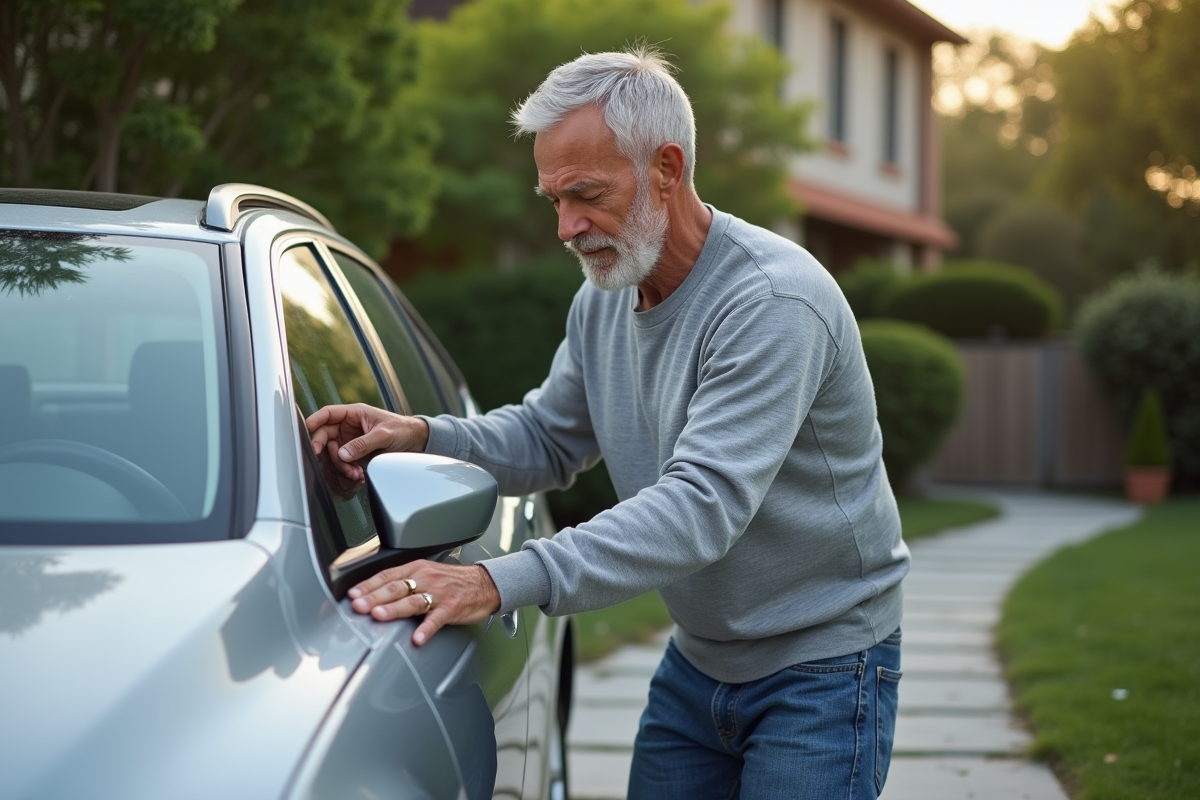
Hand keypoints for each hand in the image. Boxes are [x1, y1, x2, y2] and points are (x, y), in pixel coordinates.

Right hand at [306, 403, 429, 481]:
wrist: (415, 442)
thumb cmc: (402, 429)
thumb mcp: (384, 435)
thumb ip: (363, 443)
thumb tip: (343, 453)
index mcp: (354, 414)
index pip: (328, 414)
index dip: (315, 420)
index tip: (308, 429)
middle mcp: (348, 427)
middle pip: (326, 436)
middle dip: (328, 451)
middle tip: (335, 461)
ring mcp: (350, 442)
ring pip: (334, 454)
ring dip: (341, 465)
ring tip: (355, 473)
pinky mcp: (355, 455)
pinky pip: (343, 464)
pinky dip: (348, 471)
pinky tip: (359, 475)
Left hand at [347, 562, 501, 644]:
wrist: (484, 583)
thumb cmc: (453, 580)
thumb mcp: (427, 573)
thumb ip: (403, 582)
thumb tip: (374, 593)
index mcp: (417, 569)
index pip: (388, 575)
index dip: (368, 585)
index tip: (353, 594)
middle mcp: (426, 579)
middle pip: (396, 588)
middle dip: (375, 597)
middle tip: (359, 606)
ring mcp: (439, 594)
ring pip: (413, 601)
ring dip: (395, 609)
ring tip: (380, 616)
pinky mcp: (452, 608)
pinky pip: (436, 619)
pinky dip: (426, 629)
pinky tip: (417, 638)